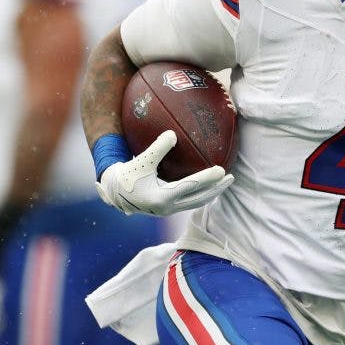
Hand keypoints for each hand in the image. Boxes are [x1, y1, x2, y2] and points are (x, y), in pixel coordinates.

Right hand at [96, 130, 233, 215]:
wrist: (114, 193)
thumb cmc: (126, 175)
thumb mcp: (141, 160)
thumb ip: (157, 148)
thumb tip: (173, 134)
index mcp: (162, 197)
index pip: (190, 187)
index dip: (207, 179)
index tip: (222, 170)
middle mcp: (168, 207)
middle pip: (199, 198)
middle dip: (217, 189)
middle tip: (231, 177)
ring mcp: (169, 210)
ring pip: (196, 202)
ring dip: (212, 192)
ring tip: (224, 182)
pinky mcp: (168, 208)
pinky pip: (190, 200)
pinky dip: (201, 193)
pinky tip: (208, 184)